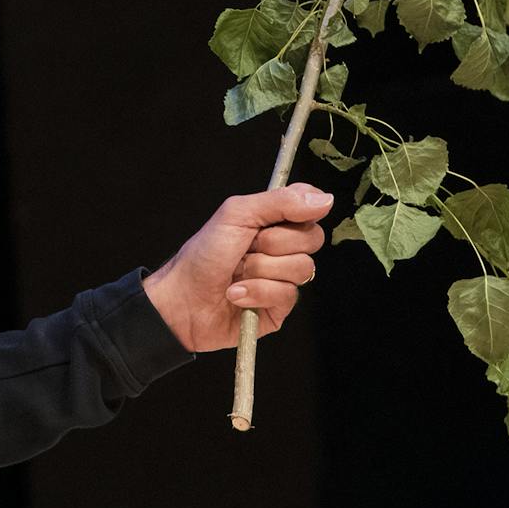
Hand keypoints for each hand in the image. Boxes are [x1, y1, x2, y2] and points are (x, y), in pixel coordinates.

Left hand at [141, 183, 330, 352]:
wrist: (182, 299)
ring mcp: (282, 278)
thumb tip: (325, 199)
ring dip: (262, 270)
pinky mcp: (278, 308)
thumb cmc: (203, 254)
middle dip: (274, 243)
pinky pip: (288, 295)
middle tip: (246, 247)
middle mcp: (281, 248)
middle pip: (312, 239)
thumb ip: (280, 202)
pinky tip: (236, 294)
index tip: (278, 217)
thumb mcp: (237, 215)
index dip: (303, 211)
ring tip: (236, 274)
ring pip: (302, 269)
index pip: (310, 207)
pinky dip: (258, 292)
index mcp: (272, 221)